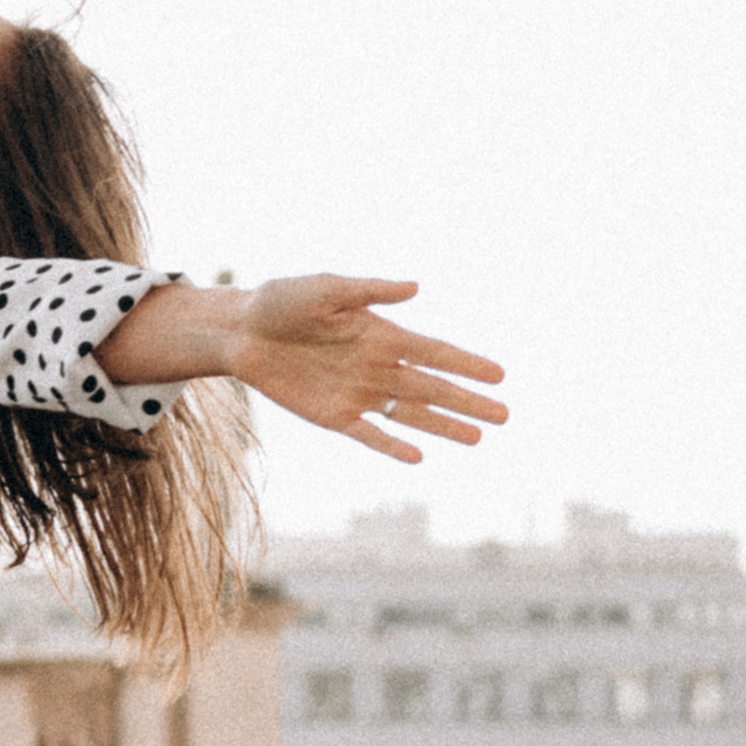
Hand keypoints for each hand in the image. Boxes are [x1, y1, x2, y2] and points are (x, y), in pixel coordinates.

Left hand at [223, 276, 507, 464]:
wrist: (241, 332)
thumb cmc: (282, 301)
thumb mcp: (325, 289)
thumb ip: (369, 291)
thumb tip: (415, 288)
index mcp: (382, 334)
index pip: (435, 352)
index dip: (467, 364)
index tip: (500, 375)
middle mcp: (377, 366)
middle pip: (432, 388)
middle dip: (468, 402)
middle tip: (505, 416)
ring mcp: (357, 393)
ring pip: (410, 415)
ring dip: (443, 427)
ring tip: (478, 439)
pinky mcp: (332, 415)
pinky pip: (369, 434)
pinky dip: (391, 446)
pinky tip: (417, 456)